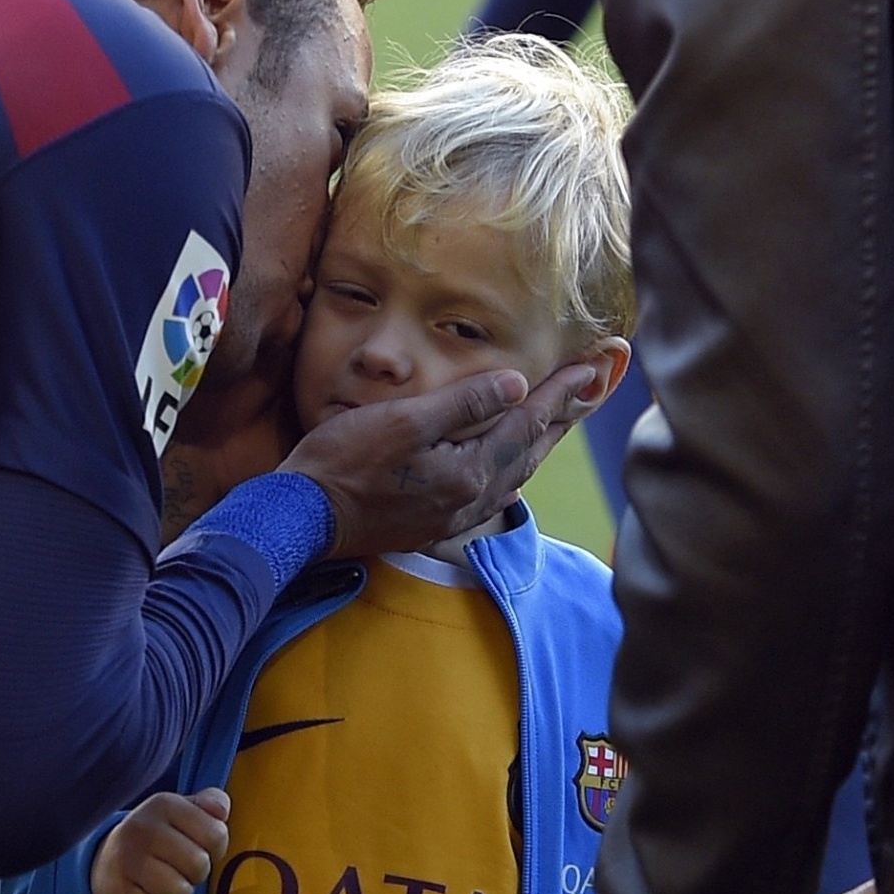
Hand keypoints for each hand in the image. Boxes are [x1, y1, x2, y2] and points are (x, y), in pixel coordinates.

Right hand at [89, 788, 229, 893]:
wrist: (108, 861)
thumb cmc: (160, 837)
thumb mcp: (183, 811)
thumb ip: (211, 804)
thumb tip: (222, 811)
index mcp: (164, 804)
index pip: (216, 834)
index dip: (216, 848)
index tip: (200, 846)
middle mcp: (143, 828)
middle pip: (199, 865)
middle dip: (197, 873)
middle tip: (181, 868)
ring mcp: (127, 860)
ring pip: (180, 892)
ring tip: (168, 883)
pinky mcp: (118, 892)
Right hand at [282, 361, 596, 558]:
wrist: (303, 517)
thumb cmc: (343, 462)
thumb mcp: (403, 421)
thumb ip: (463, 403)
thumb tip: (517, 385)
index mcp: (468, 471)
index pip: (526, 424)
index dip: (559, 394)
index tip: (590, 368)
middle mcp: (469, 500)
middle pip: (527, 454)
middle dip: (559, 420)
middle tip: (589, 391)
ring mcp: (449, 517)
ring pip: (510, 478)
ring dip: (536, 449)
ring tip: (557, 425)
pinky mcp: (429, 525)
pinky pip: (487, 498)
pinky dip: (507, 475)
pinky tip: (507, 474)